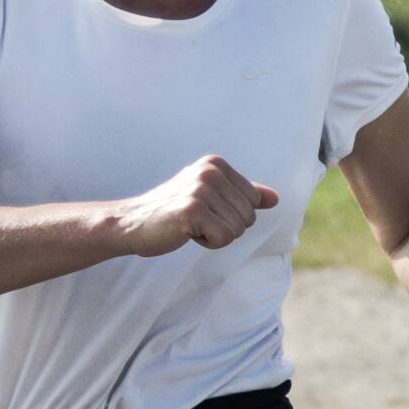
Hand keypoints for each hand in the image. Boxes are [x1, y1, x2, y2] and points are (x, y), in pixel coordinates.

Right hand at [115, 155, 276, 258]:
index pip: (253, 201)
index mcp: (216, 164)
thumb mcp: (210, 197)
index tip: (203, 211)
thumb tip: (275, 198)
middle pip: (248, 216)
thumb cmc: (172, 212)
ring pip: (237, 230)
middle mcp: (210, 172)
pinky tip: (186, 233)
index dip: (231, 215)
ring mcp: (201, 190)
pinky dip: (208, 243)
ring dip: (215, 236)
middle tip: (195, 221)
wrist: (132, 223)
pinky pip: (224, 238)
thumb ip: (243, 195)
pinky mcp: (193, 210)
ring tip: (190, 226)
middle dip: (225, 227)